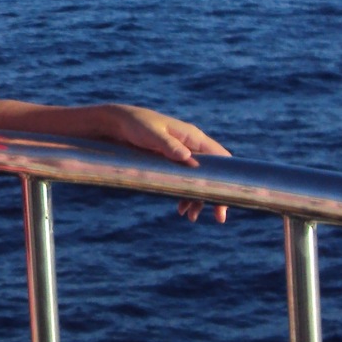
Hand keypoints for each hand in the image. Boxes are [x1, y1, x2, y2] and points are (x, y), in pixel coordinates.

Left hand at [99, 104, 230, 223]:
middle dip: (214, 194)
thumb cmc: (135, 124)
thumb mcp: (152, 134)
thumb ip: (169, 145)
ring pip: (197, 180)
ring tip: (190, 216)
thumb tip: (188, 158)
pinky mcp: (168, 163)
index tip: (225, 199)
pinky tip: (179, 208)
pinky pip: (183, 181)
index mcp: (192, 137)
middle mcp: (190, 146)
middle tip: (218, 217)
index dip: (226, 178)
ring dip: (197, 198)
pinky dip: (184, 194)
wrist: (115, 124)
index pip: (219, 157)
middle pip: (211, 173)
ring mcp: (180, 155)